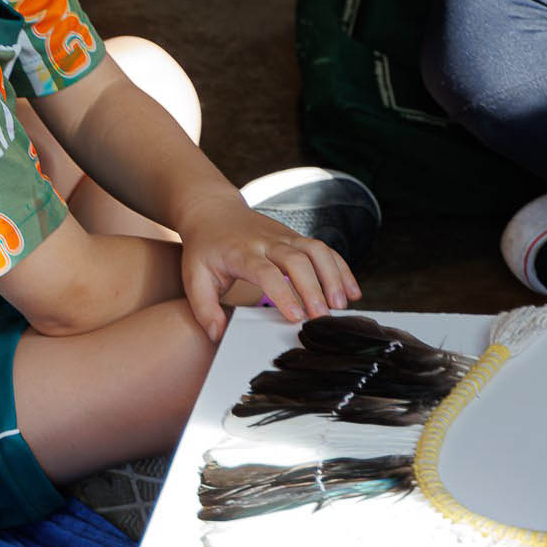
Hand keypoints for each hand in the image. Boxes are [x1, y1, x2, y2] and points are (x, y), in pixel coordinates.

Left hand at [177, 200, 358, 334]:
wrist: (213, 212)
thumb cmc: (205, 249)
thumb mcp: (194, 277)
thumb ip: (204, 308)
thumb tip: (217, 335)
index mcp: (241, 252)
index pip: (266, 272)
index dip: (283, 293)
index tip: (296, 317)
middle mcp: (267, 241)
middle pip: (297, 260)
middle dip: (314, 288)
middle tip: (323, 317)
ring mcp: (286, 237)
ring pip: (317, 250)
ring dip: (333, 276)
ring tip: (342, 305)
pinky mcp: (297, 238)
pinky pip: (325, 250)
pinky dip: (341, 268)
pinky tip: (352, 291)